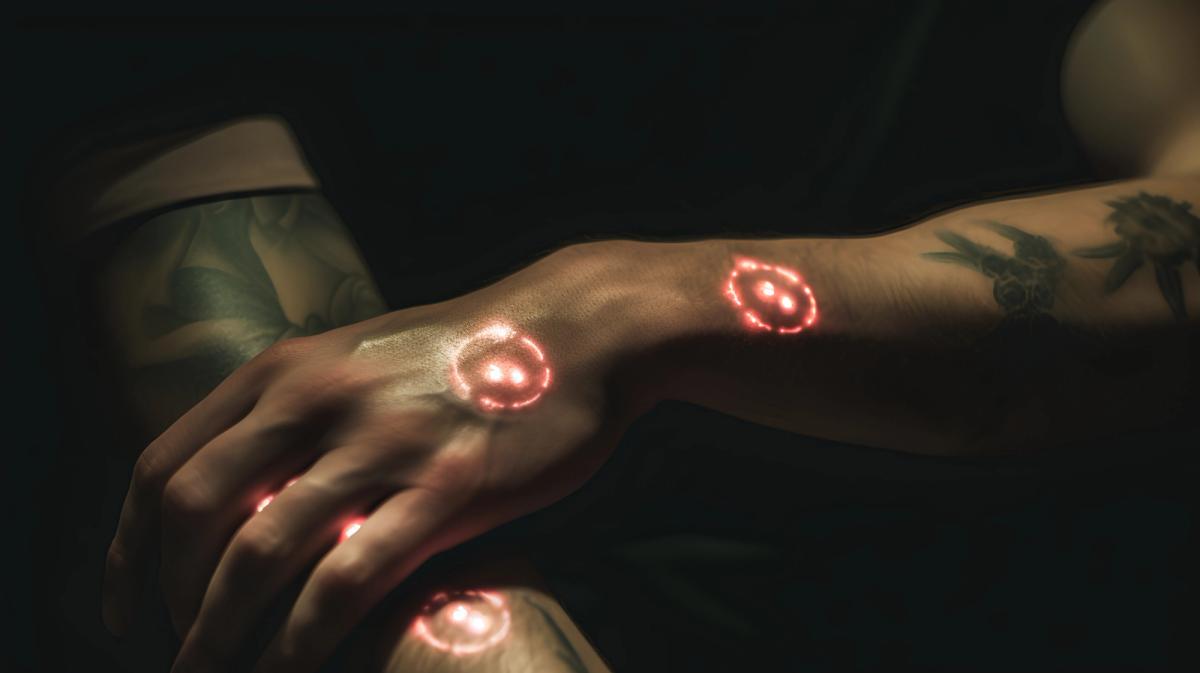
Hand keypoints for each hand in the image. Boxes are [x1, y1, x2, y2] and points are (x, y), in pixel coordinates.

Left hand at [102, 244, 653, 671]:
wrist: (571, 332)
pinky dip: (301, 641)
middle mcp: (319, 400)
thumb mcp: (358, 360)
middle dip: (169, 598)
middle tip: (178, 649)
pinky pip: (348, 580)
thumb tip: (237, 492)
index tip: (125, 606)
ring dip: (219, 634)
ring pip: (260, 554)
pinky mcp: (447, 488)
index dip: (126, 550)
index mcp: (286, 370)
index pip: (164, 465)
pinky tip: (287, 671)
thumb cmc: (464, 357)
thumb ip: (292, 412)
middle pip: (195, 513)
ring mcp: (383, 442)